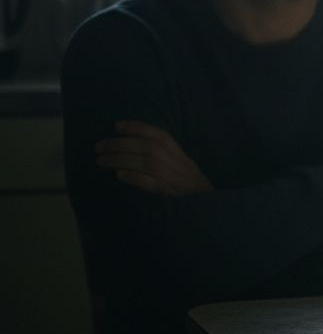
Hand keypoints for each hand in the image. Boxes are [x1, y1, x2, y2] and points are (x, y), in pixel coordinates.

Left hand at [94, 120, 212, 195]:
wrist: (213, 208)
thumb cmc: (193, 188)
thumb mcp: (183, 167)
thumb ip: (166, 157)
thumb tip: (134, 148)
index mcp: (181, 155)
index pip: (159, 135)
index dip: (138, 128)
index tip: (116, 125)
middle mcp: (178, 163)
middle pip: (148, 147)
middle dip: (121, 144)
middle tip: (98, 146)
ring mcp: (175, 178)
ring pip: (146, 162)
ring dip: (121, 159)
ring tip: (101, 161)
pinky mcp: (170, 194)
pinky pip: (151, 183)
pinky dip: (135, 177)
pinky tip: (119, 175)